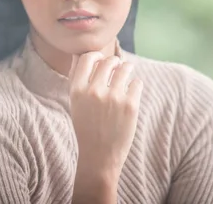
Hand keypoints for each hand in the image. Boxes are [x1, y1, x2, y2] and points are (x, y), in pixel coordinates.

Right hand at [68, 52, 143, 178]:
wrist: (99, 156)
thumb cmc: (87, 127)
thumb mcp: (75, 103)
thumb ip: (77, 79)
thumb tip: (80, 55)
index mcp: (77, 90)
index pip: (87, 58)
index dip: (96, 56)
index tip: (101, 60)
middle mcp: (94, 91)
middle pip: (108, 61)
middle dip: (115, 62)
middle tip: (118, 67)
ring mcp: (113, 98)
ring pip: (126, 68)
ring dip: (127, 68)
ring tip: (127, 72)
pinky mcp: (130, 105)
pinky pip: (137, 82)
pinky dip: (135, 85)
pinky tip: (132, 92)